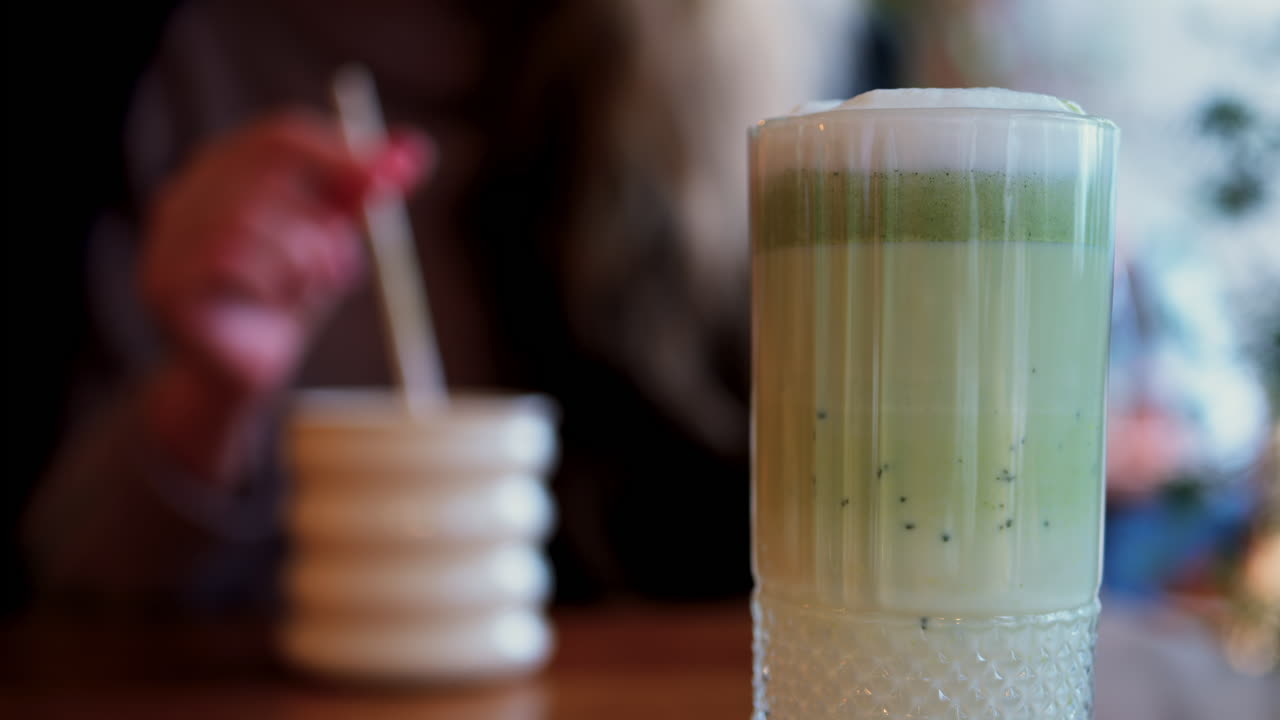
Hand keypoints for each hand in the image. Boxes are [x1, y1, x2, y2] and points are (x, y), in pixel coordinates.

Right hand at [139, 112, 431, 479]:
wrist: (245, 375)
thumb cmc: (286, 298)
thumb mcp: (333, 239)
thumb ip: (365, 194)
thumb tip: (417, 148)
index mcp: (221, 173)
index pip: (279, 135)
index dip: (340, 152)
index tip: (395, 175)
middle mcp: (184, 194)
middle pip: (267, 167)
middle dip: (324, 214)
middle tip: (345, 261)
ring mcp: (167, 238)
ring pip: (253, 218)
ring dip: (303, 257)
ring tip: (309, 288)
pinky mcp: (167, 283)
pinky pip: (232, 262)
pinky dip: (274, 283)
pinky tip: (276, 304)